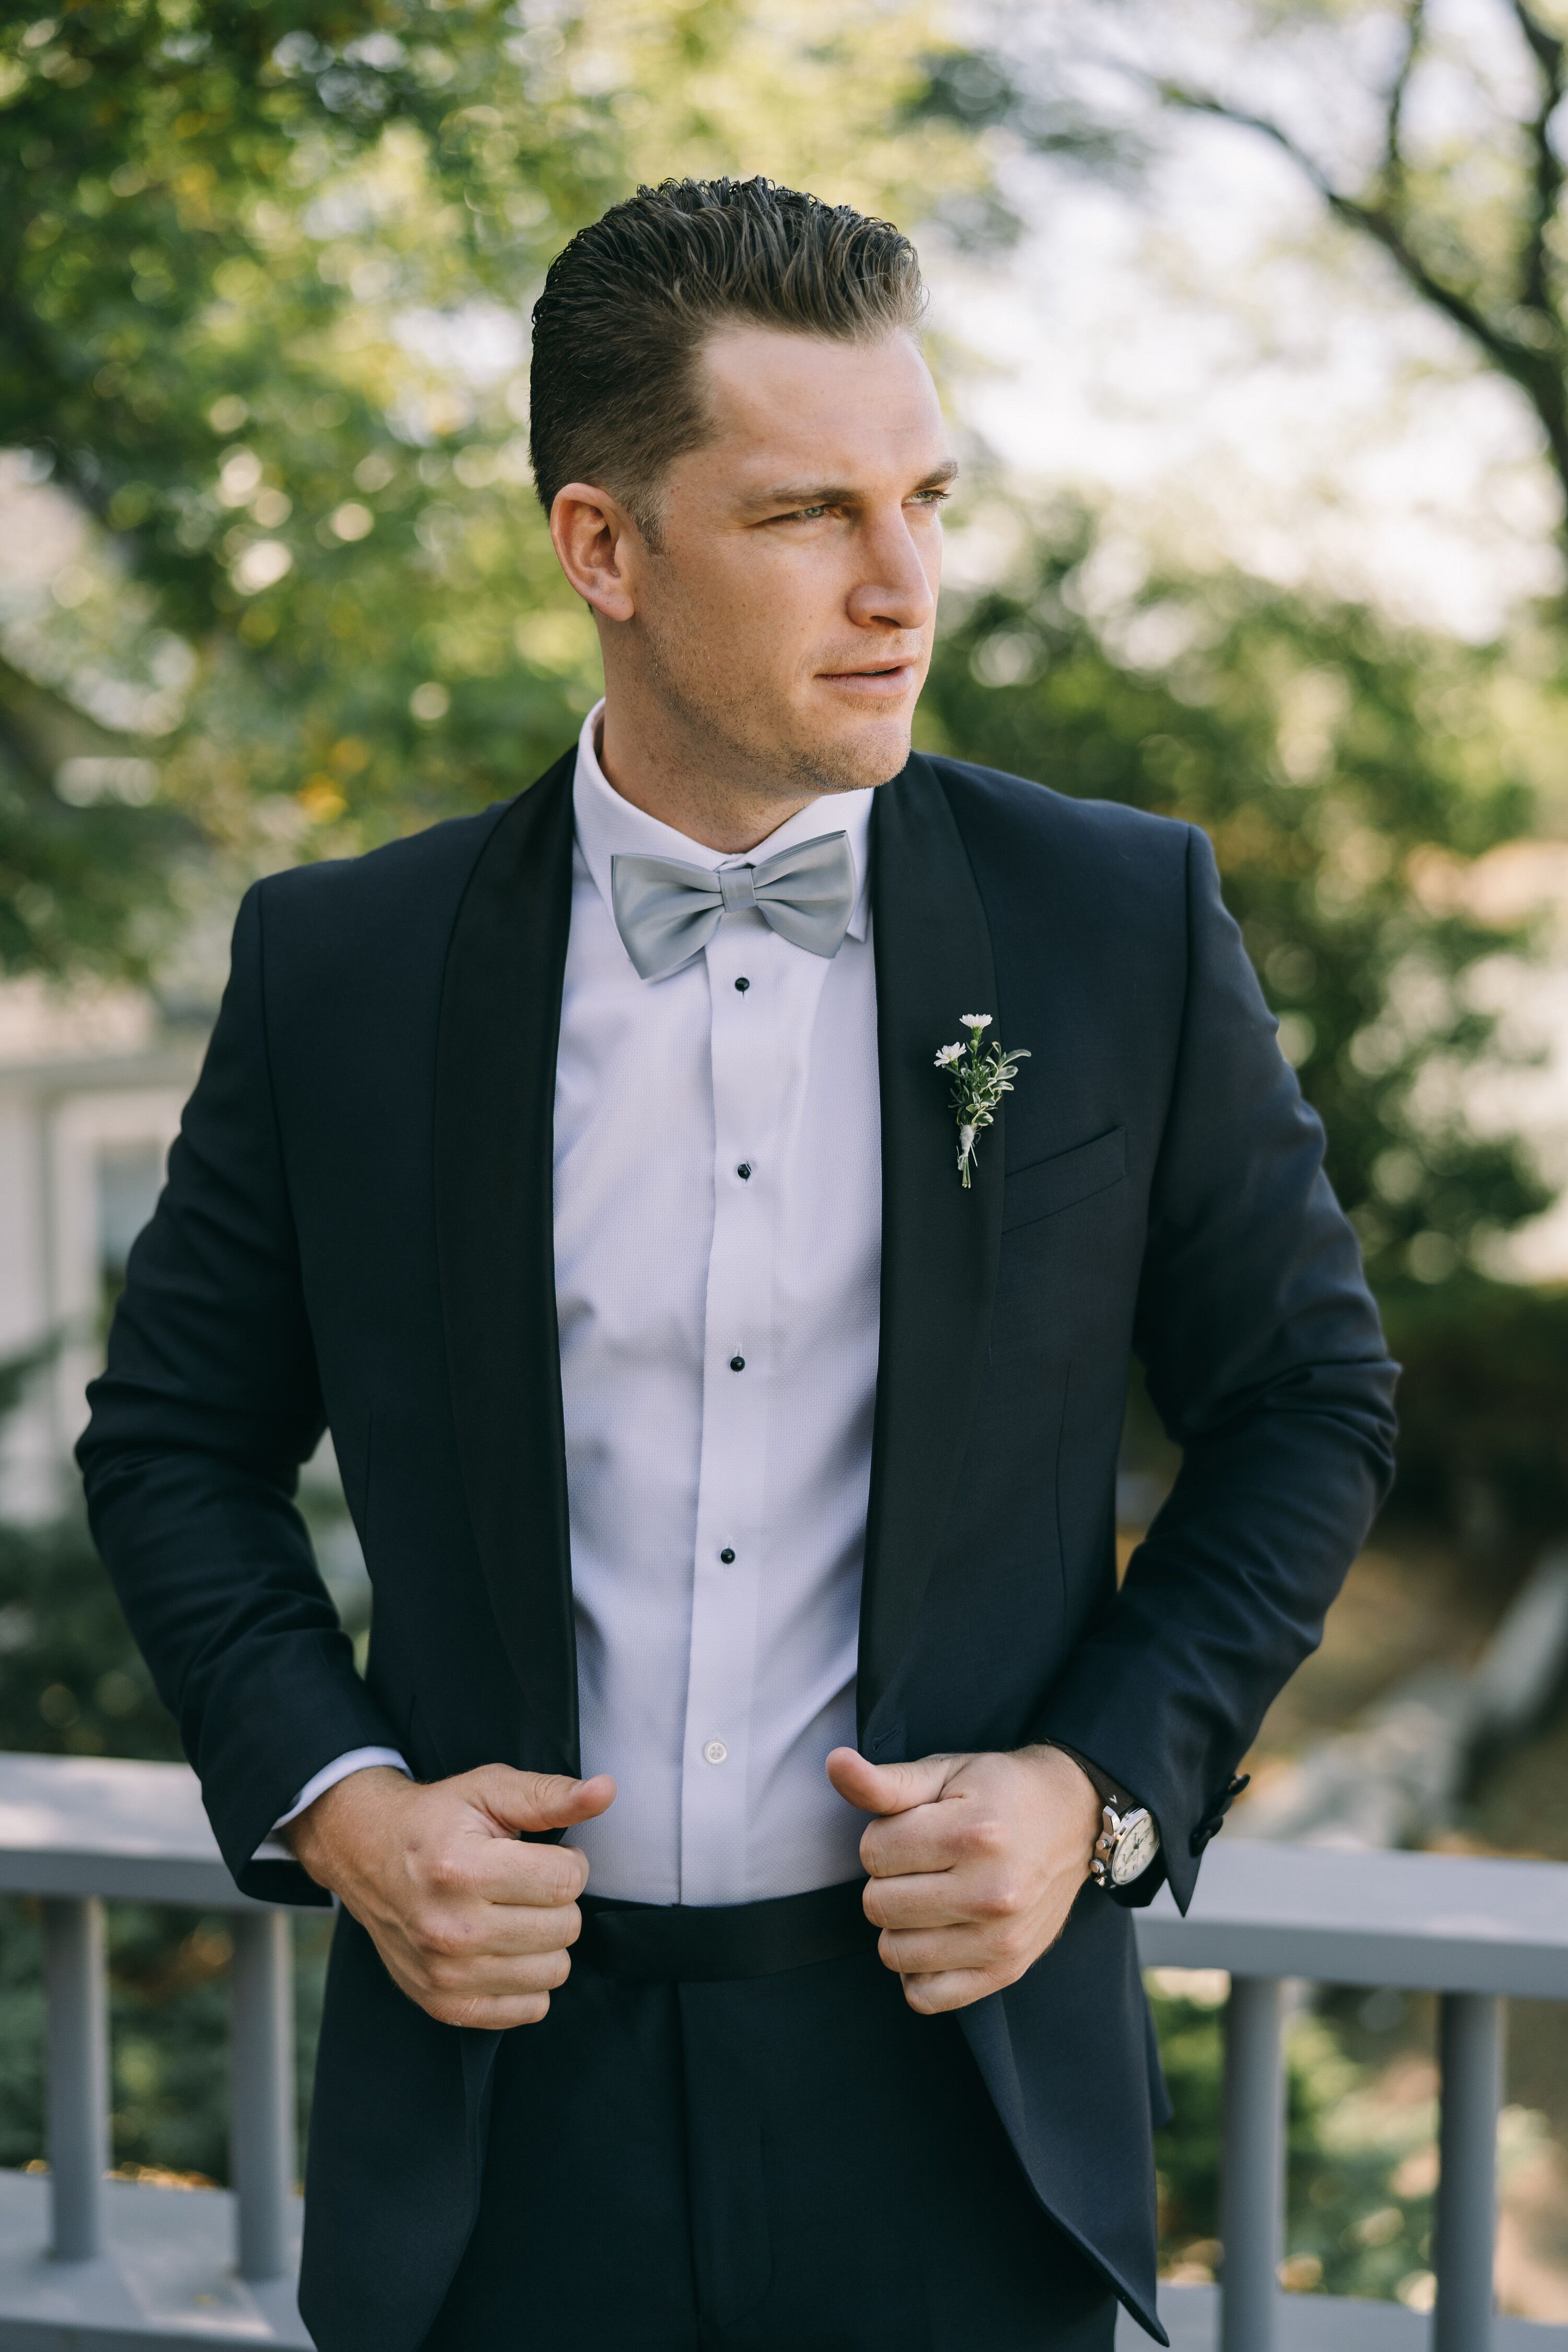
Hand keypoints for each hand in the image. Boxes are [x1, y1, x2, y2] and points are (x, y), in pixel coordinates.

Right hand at [286, 1763, 615, 2028]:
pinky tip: (505, 1947)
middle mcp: (450, 1929)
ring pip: (554, 1971)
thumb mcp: (489, 1791)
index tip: (542, 1854)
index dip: (569, 1861)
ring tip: (515, 1913)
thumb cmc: (436, 1820)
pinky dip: (528, 1980)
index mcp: (462, 1868)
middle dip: (558, 1900)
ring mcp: (444, 1975)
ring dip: (547, 1940)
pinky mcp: (443, 2006)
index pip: (566, 1881)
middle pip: (564, 1928)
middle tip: (525, 1883)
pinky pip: (528, 2009)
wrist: (367, 1856)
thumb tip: (606, 1791)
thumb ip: (550, 1795)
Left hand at [825, 1743, 1099, 2014]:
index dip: (883, 1837)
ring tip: (931, 1894)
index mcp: (973, 1835)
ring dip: (900, 1924)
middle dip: (889, 1879)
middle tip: (925, 1861)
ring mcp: (1001, 1940)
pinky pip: (926, 1995)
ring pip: (894, 1952)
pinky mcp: (1007, 1971)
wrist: (1073, 1816)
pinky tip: (935, 1935)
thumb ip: (885, 1781)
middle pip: (878, 1905)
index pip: (872, 1853)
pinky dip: (917, 1970)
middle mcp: (991, 1893)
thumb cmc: (999, 1792)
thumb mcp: (943, 1774)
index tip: (915, 1828)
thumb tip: (835, 1765)